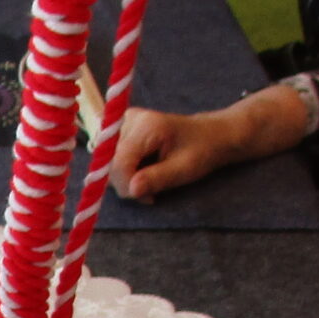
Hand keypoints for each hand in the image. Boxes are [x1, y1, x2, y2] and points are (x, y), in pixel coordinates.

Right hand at [111, 87, 314, 203]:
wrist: (211, 134)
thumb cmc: (202, 150)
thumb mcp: (184, 169)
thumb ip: (156, 178)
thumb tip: (131, 190)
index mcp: (146, 126)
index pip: (118, 161)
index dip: (126, 184)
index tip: (147, 197)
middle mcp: (129, 120)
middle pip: (108, 162)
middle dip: (126, 182)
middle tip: (151, 191)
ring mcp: (123, 123)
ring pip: (107, 161)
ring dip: (125, 178)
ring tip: (150, 180)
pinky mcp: (121, 129)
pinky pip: (110, 157)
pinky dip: (125, 171)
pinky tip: (142, 171)